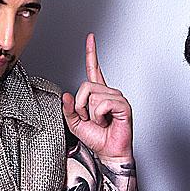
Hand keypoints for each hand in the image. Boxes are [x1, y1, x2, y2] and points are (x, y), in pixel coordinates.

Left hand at [63, 33, 132, 163]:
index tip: (91, 38)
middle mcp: (108, 92)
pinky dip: (99, 116)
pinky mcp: (123, 105)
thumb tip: (66, 95)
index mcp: (98, 93)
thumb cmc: (96, 138)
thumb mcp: (74, 123)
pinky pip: (102, 104)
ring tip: (100, 122)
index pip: (94, 69)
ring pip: (92, 96)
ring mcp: (117, 97)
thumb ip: (68, 109)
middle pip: (85, 86)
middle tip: (90, 119)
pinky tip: (107, 122)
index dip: (91, 53)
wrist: (109, 152)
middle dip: (81, 106)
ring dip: (90, 113)